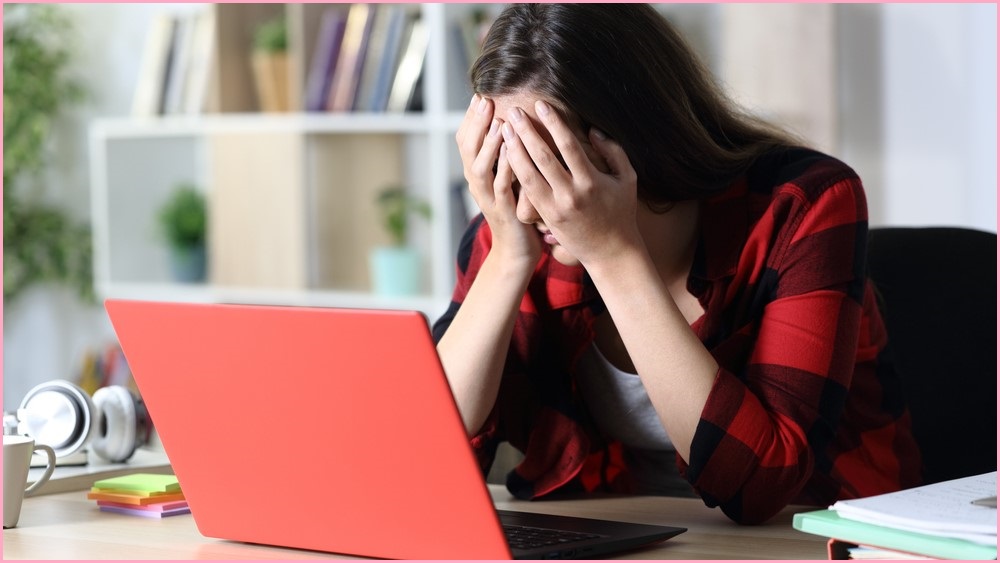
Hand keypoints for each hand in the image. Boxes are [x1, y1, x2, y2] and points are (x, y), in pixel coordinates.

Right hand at [456, 95, 541, 267]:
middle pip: (468, 149)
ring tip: (497, 122)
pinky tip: (511, 150)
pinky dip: (505, 167)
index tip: (480, 95)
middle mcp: (477, 184)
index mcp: (477, 174)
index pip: (465, 140)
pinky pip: (501, 187)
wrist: (516, 251)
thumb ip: (505, 155)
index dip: (471, 118)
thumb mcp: (507, 179)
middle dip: (476, 124)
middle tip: (485, 100)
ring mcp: (488, 198)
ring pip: (481, 167)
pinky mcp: (504, 211)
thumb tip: (510, 123)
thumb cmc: (516, 210)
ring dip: (487, 144)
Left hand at [500, 100, 643, 267]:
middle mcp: (571, 195)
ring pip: (528, 175)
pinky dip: (515, 171)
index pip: (568, 146)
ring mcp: (555, 208)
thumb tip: (592, 130)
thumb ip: (613, 151)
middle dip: (526, 132)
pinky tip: (506, 155)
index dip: (553, 123)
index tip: (541, 105)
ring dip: (514, 150)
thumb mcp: (626, 179)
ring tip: (504, 130)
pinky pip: (527, 191)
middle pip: (543, 158)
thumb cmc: (621, 211)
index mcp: (591, 182)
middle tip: (513, 111)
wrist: (611, 252)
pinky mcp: (546, 217)